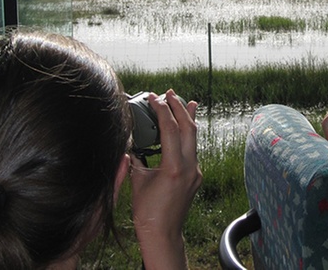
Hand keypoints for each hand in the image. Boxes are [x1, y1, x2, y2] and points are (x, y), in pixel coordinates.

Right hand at [129, 90, 201, 269]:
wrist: (163, 234)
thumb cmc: (147, 212)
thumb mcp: (137, 180)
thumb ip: (137, 158)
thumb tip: (131, 142)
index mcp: (174, 167)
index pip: (170, 129)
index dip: (161, 110)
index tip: (153, 97)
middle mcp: (189, 167)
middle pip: (188, 128)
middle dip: (179, 108)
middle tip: (170, 93)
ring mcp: (195, 172)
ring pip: (194, 138)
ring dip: (188, 119)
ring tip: (186, 102)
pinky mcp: (195, 177)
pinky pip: (192, 150)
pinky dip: (187, 136)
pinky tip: (184, 129)